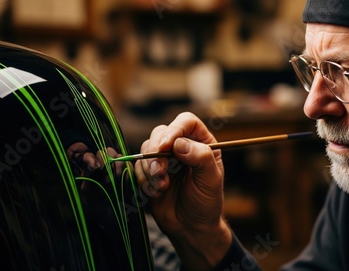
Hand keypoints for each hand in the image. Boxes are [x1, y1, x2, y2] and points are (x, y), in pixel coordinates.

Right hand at [134, 112, 231, 269]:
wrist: (190, 227)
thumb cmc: (206, 203)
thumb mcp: (211, 180)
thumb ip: (201, 158)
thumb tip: (179, 143)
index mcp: (201, 142)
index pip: (186, 122)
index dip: (174, 130)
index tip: (165, 147)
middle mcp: (181, 145)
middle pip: (161, 133)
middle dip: (157, 154)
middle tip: (161, 174)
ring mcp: (164, 158)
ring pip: (146, 148)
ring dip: (150, 170)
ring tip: (162, 188)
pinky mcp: (149, 171)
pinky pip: (138, 166)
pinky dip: (143, 180)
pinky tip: (156, 193)